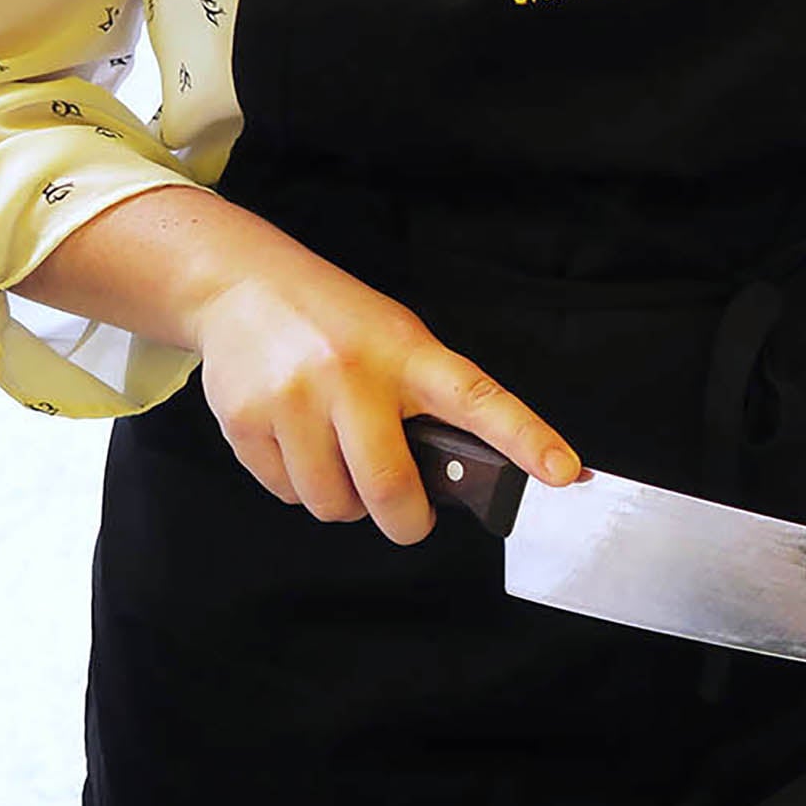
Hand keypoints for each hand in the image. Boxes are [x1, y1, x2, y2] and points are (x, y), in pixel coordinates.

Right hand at [194, 243, 577, 543]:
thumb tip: (466, 475)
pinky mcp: (245, 422)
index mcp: (407, 354)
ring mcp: (294, 399)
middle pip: (391, 488)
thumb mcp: (397, 341)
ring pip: (334, 504)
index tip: (564, 471)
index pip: (479, 399)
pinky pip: (287, 495)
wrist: (241, 285)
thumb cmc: (336, 323)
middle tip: (410, 515)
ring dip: (347, 504)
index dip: (525, 439)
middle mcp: (352, 375)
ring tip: (343, 462)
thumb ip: (429, 401)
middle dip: (407, 520)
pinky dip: (301, 489)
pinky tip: (300, 446)